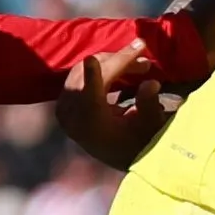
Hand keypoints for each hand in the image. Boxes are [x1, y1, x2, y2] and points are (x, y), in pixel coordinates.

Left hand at [54, 48, 174, 170]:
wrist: (114, 155)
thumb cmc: (135, 142)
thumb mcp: (148, 127)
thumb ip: (149, 105)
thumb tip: (152, 83)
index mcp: (90, 124)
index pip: (90, 95)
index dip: (93, 75)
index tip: (91, 59)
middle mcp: (72, 117)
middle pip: (89, 78)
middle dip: (118, 63)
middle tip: (147, 63)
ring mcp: (64, 109)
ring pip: (82, 72)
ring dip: (110, 63)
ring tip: (138, 66)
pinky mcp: (62, 103)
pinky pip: (77, 76)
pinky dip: (98, 69)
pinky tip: (119, 69)